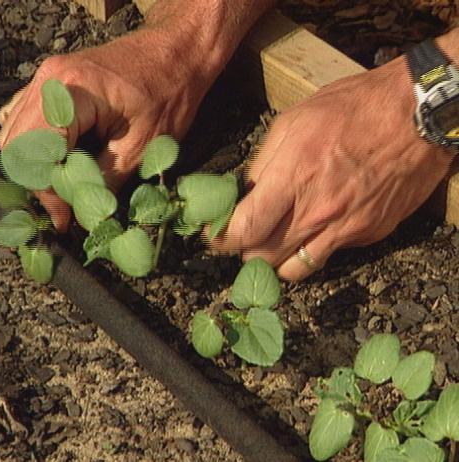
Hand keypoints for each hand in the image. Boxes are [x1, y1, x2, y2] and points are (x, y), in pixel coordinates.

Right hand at [0, 29, 210, 231]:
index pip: (38, 156)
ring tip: (63, 186)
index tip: (64, 222)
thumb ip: (106, 182)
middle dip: (38, 183)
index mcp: (71, 93)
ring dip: (35, 166)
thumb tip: (82, 213)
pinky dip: (35, 145)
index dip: (48, 195)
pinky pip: (24, 117)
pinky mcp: (51, 80)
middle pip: (16, 146)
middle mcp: (49, 79)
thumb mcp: (141, 146)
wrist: (178, 51)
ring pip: (14, 133)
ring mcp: (46, 76)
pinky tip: (60, 160)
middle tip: (64, 206)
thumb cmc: (169, 93)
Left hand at [210, 55, 454, 280]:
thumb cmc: (353, 108)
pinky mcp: (368, 234)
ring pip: (293, 270)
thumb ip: (262, 162)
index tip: (212, 236)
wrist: (419, 114)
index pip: (243, 230)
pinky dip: (312, 250)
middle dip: (245, 250)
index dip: (220, 239)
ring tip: (273, 241)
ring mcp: (345, 228)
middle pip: (262, 257)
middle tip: (244, 236)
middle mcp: (317, 211)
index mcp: (293, 177)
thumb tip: (242, 193)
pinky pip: (327, 256)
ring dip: (275, 261)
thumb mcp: (294, 120)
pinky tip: (312, 229)